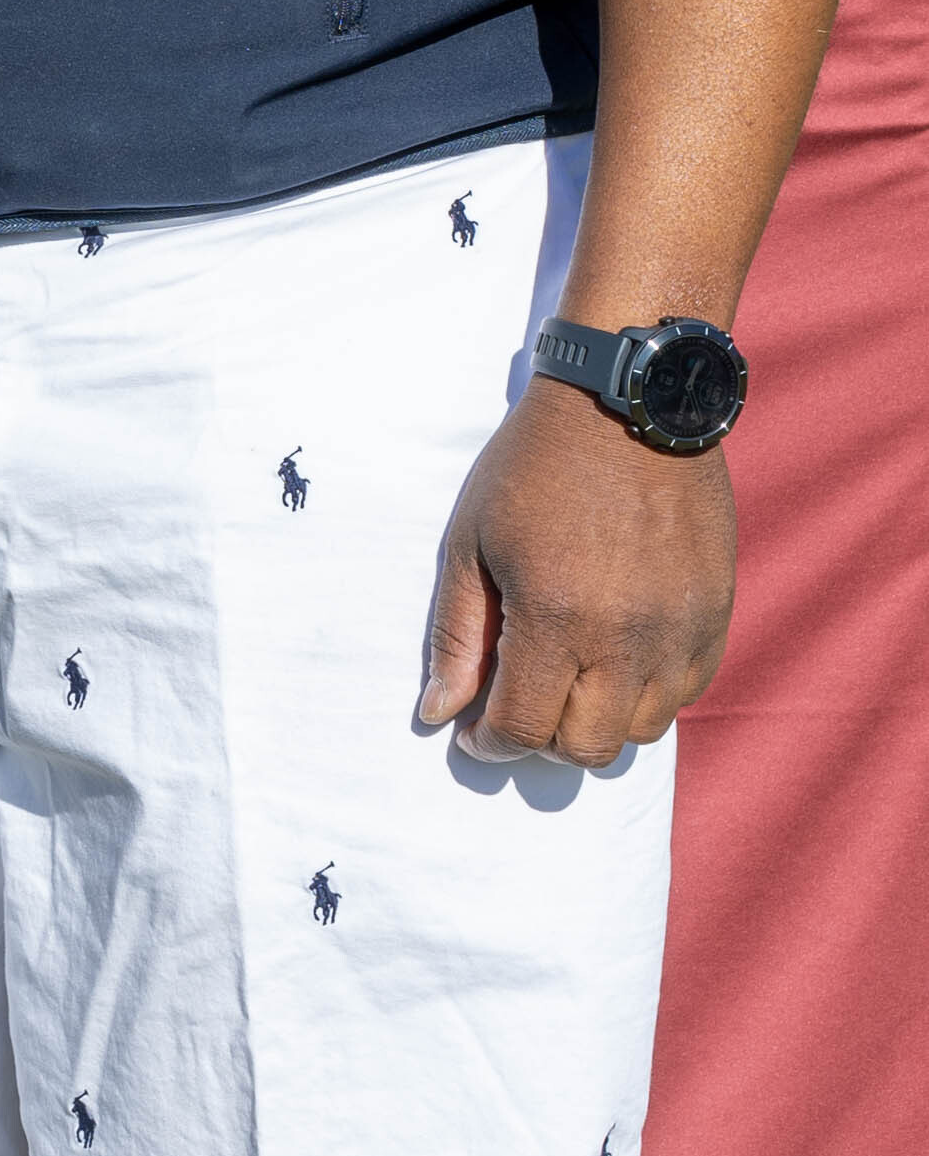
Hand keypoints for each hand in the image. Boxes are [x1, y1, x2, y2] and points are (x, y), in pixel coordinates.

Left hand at [418, 377, 732, 762]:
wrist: (629, 408)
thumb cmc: (534, 468)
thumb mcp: (470, 543)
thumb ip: (457, 636)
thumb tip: (439, 713)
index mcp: (558, 620)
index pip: (524, 727)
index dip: (490, 742)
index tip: (472, 732)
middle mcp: (629, 638)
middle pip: (587, 747)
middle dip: (541, 740)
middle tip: (516, 705)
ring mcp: (681, 630)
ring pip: (641, 730)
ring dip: (596, 722)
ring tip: (565, 681)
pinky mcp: (716, 615)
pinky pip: (686, 692)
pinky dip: (645, 694)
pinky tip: (612, 658)